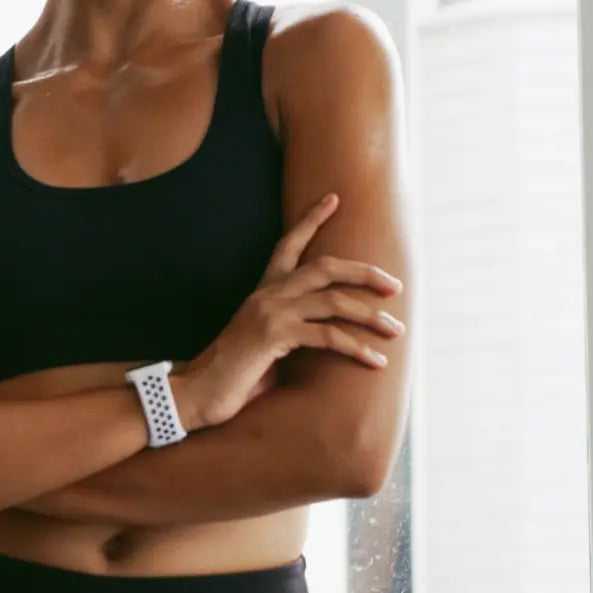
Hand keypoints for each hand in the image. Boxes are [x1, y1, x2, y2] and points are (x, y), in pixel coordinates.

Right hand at [181, 192, 405, 428]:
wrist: (196, 392)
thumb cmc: (233, 376)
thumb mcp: (265, 345)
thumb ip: (290, 332)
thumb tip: (325, 337)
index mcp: (262, 293)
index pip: (288, 245)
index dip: (311, 220)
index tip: (333, 199)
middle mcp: (267, 295)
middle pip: (324, 267)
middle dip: (364, 273)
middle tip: (395, 285)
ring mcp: (269, 313)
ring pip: (333, 301)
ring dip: (370, 315)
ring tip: (395, 329)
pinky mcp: (273, 336)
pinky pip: (327, 336)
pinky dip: (356, 348)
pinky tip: (376, 361)